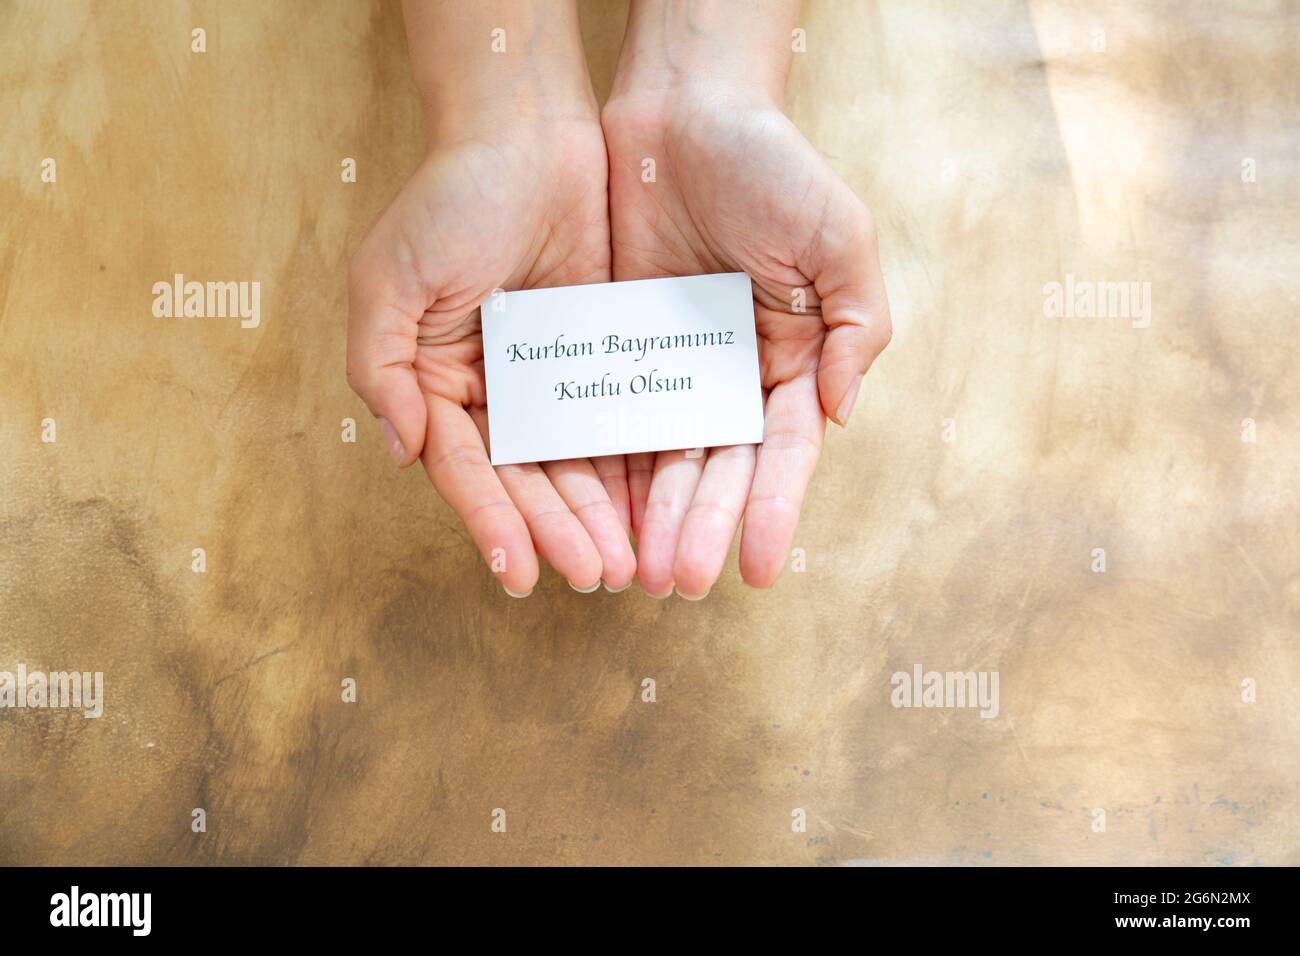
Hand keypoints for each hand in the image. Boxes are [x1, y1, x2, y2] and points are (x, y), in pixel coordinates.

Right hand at [347, 4, 635, 596]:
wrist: (532, 132)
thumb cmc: (451, 198)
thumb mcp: (390, 279)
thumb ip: (381, 367)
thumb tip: (404, 449)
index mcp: (436, 382)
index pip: (467, 469)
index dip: (491, 522)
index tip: (517, 573)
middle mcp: (493, 392)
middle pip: (527, 479)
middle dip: (559, 531)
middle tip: (595, 577)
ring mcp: (550, 379)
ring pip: (575, 462)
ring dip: (598, 515)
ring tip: (628, 563)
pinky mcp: (599, 358)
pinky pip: (616, 421)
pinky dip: (631, 466)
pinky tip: (652, 508)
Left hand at [602, 80, 890, 596]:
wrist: (681, 108)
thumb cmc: (771, 165)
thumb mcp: (838, 237)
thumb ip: (853, 327)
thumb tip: (839, 416)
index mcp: (793, 362)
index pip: (784, 454)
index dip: (776, 511)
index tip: (761, 568)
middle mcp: (733, 379)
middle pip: (719, 470)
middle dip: (701, 526)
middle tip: (678, 581)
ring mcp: (674, 370)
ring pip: (663, 460)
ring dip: (652, 518)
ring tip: (636, 572)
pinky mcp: (620, 352)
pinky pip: (610, 419)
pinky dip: (604, 469)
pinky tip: (594, 515)